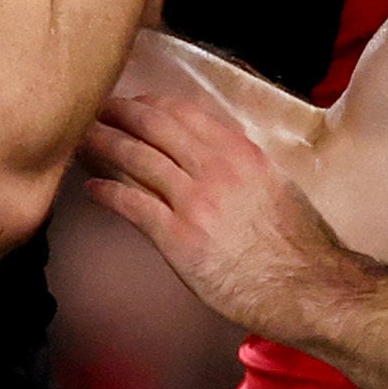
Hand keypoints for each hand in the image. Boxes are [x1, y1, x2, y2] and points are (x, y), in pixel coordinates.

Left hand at [84, 92, 363, 343]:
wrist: (305, 285)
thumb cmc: (298, 243)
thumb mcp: (277, 186)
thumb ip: (244, 167)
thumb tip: (218, 158)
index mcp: (241, 152)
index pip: (186, 114)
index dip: (153, 104)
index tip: (135, 103)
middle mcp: (215, 168)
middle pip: (155, 128)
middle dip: (121, 114)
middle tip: (97, 110)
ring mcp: (194, 202)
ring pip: (138, 160)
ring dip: (105, 145)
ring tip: (83, 139)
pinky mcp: (178, 238)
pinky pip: (133, 206)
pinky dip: (108, 192)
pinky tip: (92, 187)